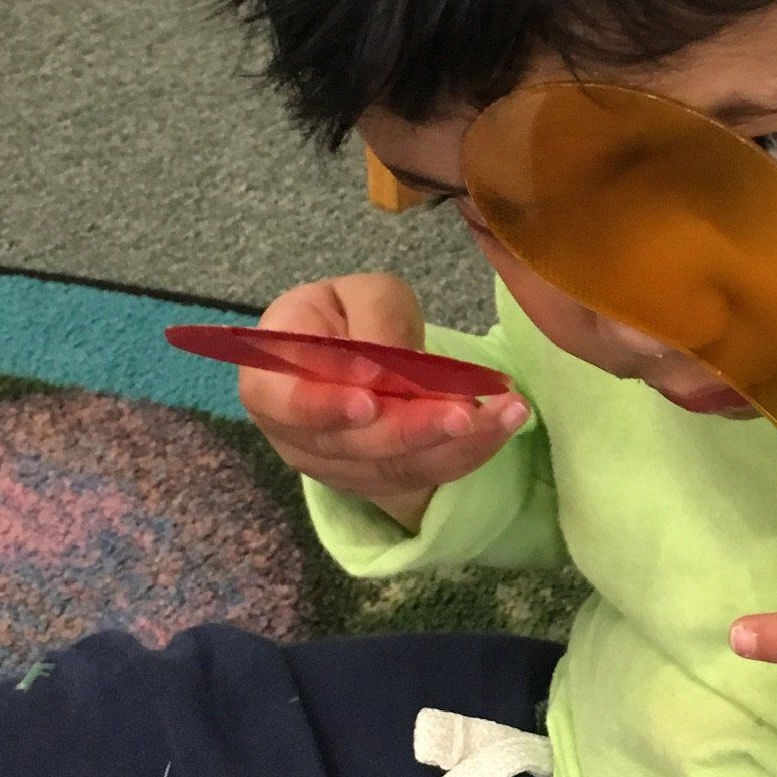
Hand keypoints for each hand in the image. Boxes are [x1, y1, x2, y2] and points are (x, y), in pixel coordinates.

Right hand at [240, 274, 527, 533]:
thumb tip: (391, 362)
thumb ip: (373, 320)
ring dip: (457, 444)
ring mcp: (339, 468)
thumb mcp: (359, 295)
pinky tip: (507, 424)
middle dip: (412, 429)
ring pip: (396, 467)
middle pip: (351, 445)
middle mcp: (296, 437)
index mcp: (269, 381)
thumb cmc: (348, 316)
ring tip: (508, 413)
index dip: (322, 407)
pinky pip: (426, 475)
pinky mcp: (380, 481)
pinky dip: (471, 452)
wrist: (358, 350)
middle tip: (464, 412)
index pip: (282, 403)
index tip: (368, 401)